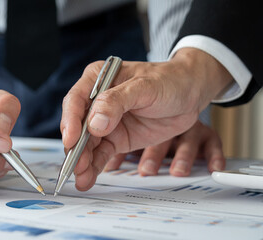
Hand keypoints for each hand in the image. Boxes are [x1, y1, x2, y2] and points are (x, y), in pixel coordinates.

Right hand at [61, 48, 231, 190]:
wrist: (191, 94)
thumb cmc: (169, 81)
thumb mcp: (145, 87)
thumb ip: (117, 102)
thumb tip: (94, 123)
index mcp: (97, 79)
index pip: (76, 101)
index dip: (70, 122)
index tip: (72, 140)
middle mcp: (96, 101)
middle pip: (77, 127)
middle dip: (75, 148)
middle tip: (76, 165)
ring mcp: (105, 122)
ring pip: (87, 144)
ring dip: (81, 162)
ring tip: (81, 178)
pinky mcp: (116, 139)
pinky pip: (100, 155)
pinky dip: (93, 168)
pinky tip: (87, 179)